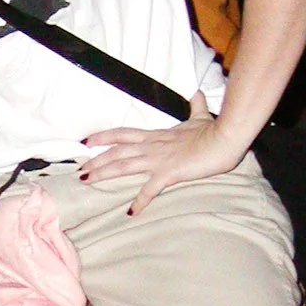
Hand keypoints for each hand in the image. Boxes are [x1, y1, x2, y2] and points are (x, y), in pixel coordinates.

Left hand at [82, 94, 246, 215]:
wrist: (225, 137)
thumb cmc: (214, 129)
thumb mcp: (201, 116)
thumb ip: (196, 106)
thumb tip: (197, 93)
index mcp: (157, 135)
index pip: (123, 133)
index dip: (104, 137)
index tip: (87, 142)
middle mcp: (153, 146)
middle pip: (117, 151)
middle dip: (96, 160)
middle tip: (79, 170)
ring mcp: (160, 159)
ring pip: (124, 165)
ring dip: (104, 174)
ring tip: (87, 182)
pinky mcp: (171, 172)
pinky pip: (151, 189)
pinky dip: (140, 201)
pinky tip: (130, 212)